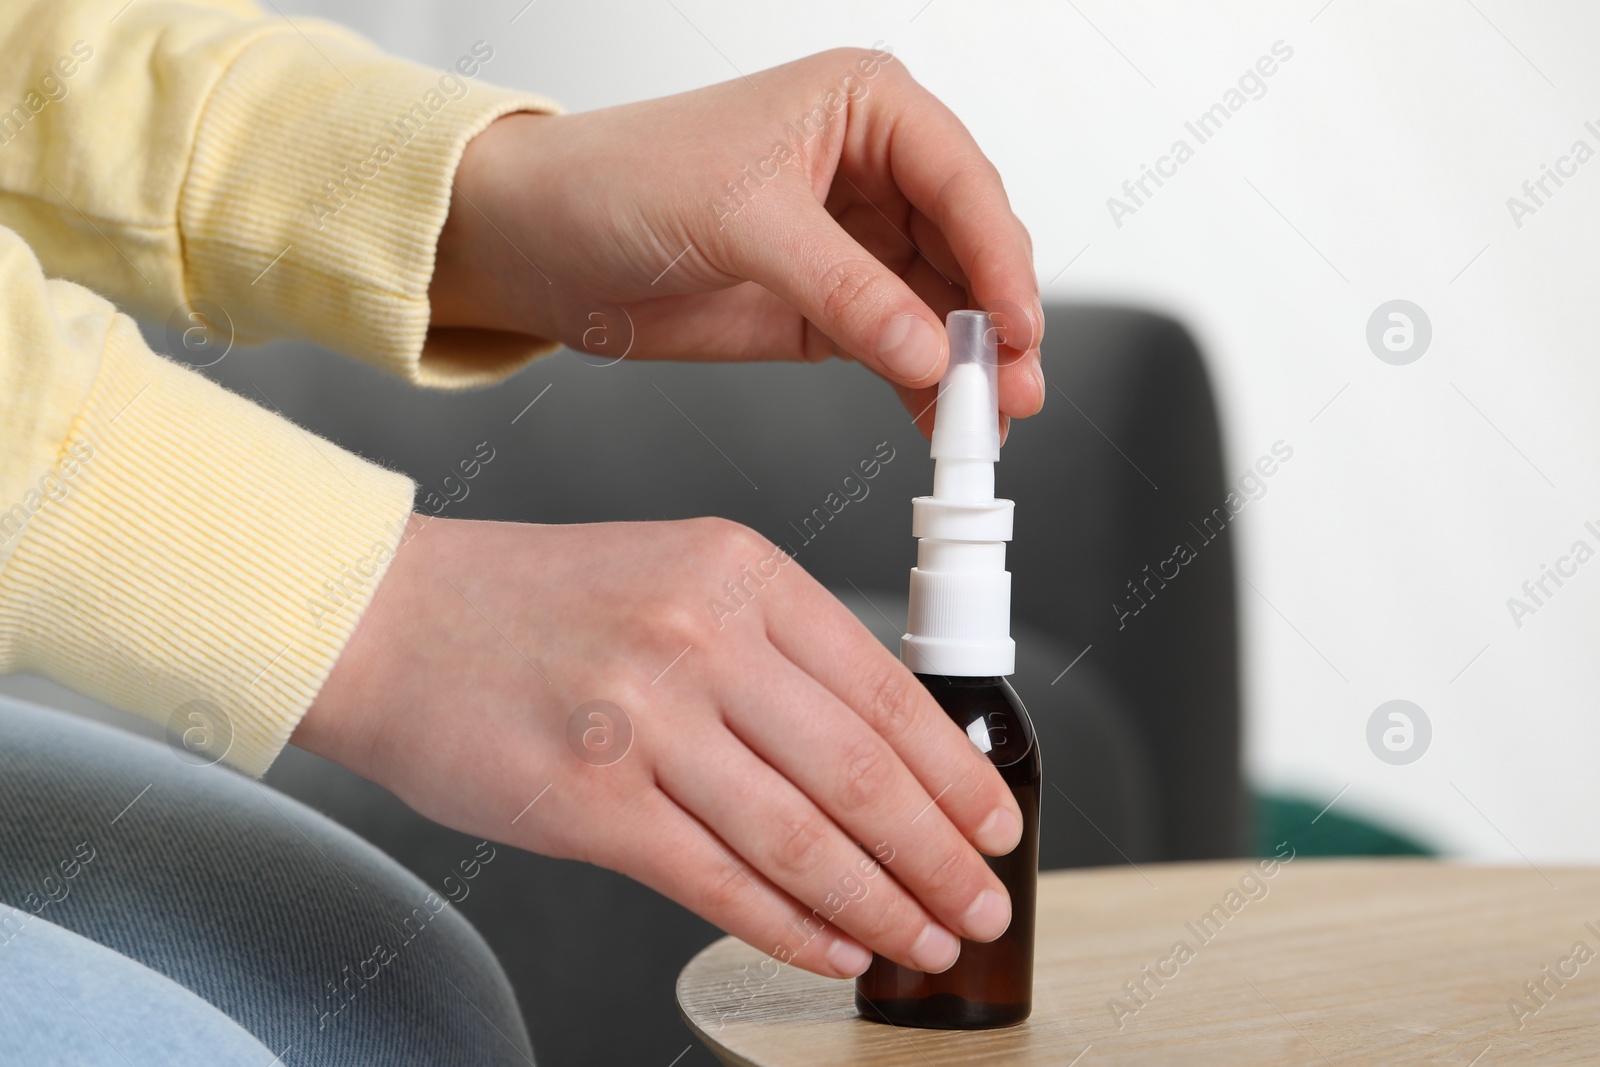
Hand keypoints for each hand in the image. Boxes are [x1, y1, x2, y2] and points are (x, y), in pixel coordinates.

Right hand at [294, 514, 1023, 977]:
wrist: (389, 618)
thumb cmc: (532, 604)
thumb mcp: (678, 577)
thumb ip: (777, 652)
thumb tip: (883, 754)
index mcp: (739, 573)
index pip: (887, 690)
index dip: (957, 776)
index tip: (993, 824)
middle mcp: (701, 638)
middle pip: (862, 775)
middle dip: (941, 858)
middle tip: (983, 903)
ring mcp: (644, 722)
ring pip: (803, 840)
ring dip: (882, 905)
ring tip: (925, 940)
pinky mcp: (591, 804)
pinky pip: (721, 885)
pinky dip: (792, 929)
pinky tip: (833, 947)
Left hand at [428, 47, 1043, 437]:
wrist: (539, 243)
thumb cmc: (618, 179)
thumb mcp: (741, 222)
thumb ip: (845, 289)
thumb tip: (929, 348)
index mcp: (863, 109)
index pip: (962, 181)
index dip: (1000, 257)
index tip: (1017, 326)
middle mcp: (871, 171)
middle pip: (968, 250)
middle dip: (995, 323)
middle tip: (1011, 389)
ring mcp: (856, 244)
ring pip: (942, 308)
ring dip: (968, 366)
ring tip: (986, 420)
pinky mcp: (832, 307)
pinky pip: (899, 348)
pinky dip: (923, 387)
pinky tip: (939, 418)